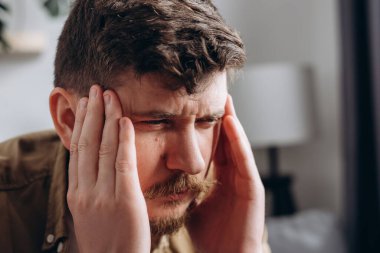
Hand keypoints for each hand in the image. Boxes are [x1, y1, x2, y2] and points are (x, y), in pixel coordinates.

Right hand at [67, 85, 150, 252]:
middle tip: (95, 89)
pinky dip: (123, 138)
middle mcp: (85, 190)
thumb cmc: (106, 239)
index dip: (80, 125)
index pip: (77, 151)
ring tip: (108, 96)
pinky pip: (122, 162)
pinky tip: (124, 120)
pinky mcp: (123, 199)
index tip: (84, 105)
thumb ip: (92, 186)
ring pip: (103, 148)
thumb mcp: (90, 211)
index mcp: (77, 192)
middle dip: (91, 114)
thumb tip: (98, 163)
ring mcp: (103, 195)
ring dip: (106, 118)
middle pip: (87, 143)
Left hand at [187, 95, 264, 252]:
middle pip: (227, 141)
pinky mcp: (253, 189)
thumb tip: (162, 175)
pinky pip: (244, 160)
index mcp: (219, 180)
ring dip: (231, 122)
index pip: (213, 147)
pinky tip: (230, 122)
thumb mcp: (192, 205)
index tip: (195, 108)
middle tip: (213, 93)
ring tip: (224, 99)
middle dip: (221, 118)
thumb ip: (183, 187)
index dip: (205, 128)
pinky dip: (237, 140)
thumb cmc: (209, 237)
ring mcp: (245, 181)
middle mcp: (234, 177)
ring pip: (237, 145)